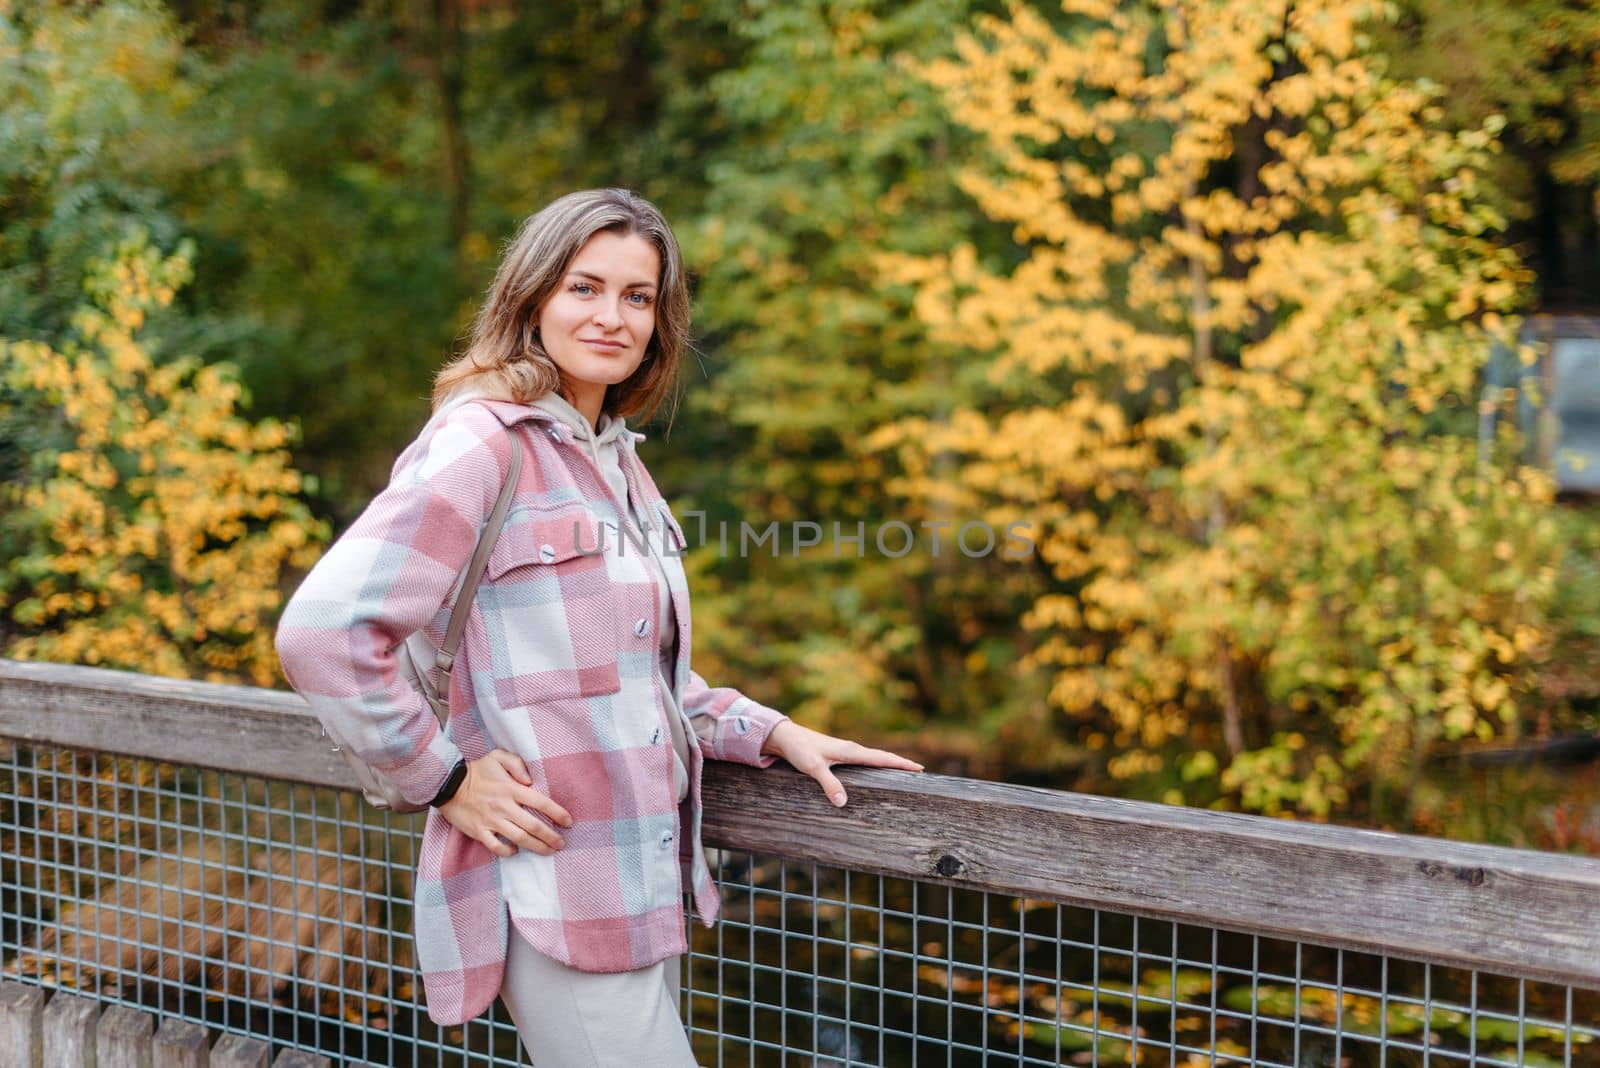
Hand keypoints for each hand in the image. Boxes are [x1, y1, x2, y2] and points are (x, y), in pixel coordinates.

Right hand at [437, 749, 572, 857]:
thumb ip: (517, 764)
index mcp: (511, 789)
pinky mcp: (479, 831)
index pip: (540, 802)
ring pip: (519, 838)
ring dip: (536, 847)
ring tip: (549, 851)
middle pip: (533, 826)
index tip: (568, 822)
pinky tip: (516, 851)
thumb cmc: (477, 770)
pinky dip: (507, 851)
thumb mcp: (497, 756)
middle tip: (562, 843)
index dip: (557, 813)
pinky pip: (496, 846)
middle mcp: (504, 807)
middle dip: (551, 837)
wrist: (448, 784)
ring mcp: (491, 821)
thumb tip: (530, 781)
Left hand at [760, 721, 923, 807]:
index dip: (901, 763)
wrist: (786, 737)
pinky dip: (875, 765)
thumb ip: (829, 784)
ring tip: (903, 774)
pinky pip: (864, 761)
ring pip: (873, 759)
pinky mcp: (839, 755)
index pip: (882, 758)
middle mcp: (852, 749)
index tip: (920, 768)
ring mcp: (846, 751)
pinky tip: (875, 774)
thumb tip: (843, 803)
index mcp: (851, 751)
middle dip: (900, 764)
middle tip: (919, 772)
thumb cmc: (800, 750)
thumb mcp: (814, 768)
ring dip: (888, 764)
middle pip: (882, 757)